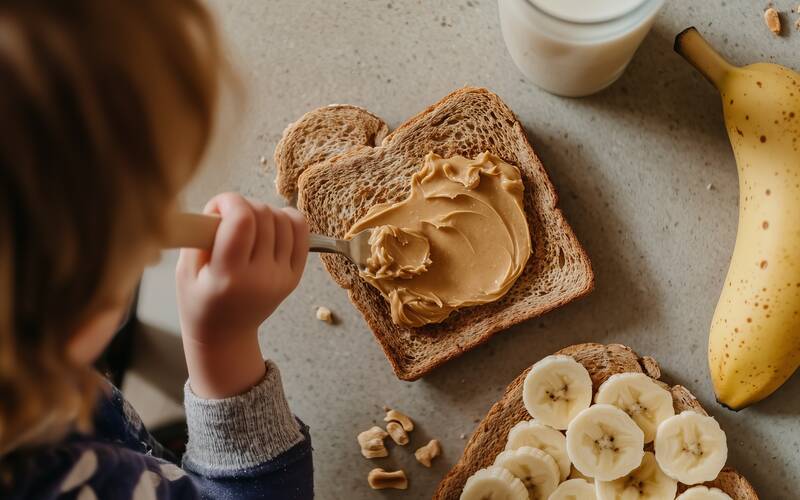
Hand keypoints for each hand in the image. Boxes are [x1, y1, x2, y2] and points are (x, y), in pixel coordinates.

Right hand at [176, 193, 307, 397]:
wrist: (225, 335)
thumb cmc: (199, 301)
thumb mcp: (184, 271)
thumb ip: (199, 236)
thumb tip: (220, 206)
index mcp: (228, 277)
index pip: (242, 221)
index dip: (229, 201)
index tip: (216, 208)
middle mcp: (260, 277)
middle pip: (263, 215)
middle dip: (243, 205)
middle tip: (228, 218)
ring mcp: (282, 276)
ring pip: (284, 219)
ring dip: (264, 212)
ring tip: (247, 224)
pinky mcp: (295, 276)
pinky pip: (301, 231)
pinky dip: (287, 219)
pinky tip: (271, 225)